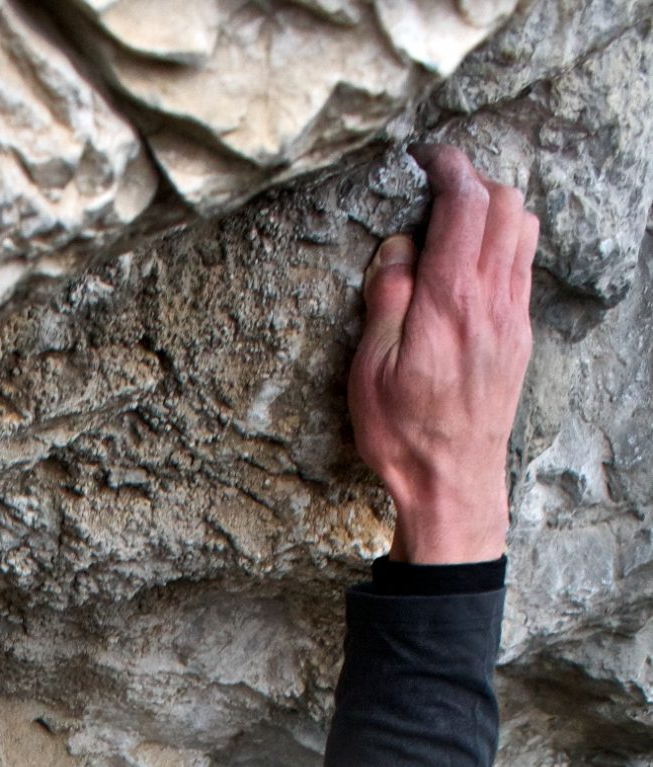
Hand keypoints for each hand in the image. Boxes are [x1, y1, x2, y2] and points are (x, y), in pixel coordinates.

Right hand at [349, 144, 537, 563]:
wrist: (453, 482)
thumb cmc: (403, 434)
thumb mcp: (370, 370)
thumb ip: (386, 298)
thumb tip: (398, 246)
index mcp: (449, 301)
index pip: (465, 204)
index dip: (448, 166)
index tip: (426, 158)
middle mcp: (491, 300)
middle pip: (505, 202)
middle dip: (473, 181)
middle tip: (437, 190)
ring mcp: (512, 316)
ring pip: (523, 228)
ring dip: (494, 210)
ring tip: (456, 224)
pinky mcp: (520, 334)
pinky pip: (523, 265)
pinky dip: (504, 243)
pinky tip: (472, 264)